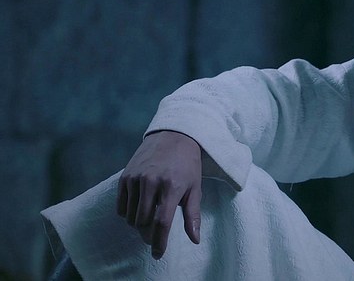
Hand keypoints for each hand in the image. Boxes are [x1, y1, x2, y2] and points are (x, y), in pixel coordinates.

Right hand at [117, 130, 202, 258]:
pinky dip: (128, 214)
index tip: (158, 254)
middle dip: (148, 235)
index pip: (161, 223)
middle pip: (143, 222)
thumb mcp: (195, 188)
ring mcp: (136, 179)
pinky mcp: (125, 176)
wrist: (173, 136)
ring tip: (148, 220)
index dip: (159, 242)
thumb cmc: (187, 164)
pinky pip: (121, 207)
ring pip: (130, 217)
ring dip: (138, 225)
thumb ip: (193, 215)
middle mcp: (151, 182)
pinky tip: (138, 209)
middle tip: (155, 235)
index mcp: (171, 187)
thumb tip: (195, 240)